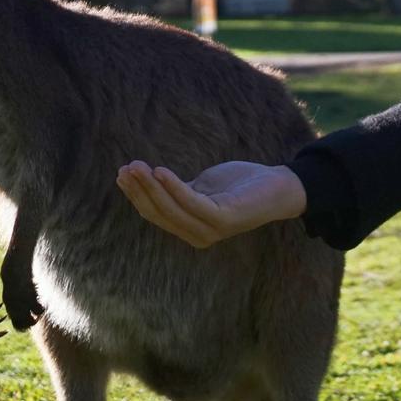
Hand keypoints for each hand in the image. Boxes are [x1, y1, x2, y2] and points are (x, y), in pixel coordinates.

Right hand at [116, 159, 306, 248]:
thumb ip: (180, 190)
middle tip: (125, 168)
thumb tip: (153, 181)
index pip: (155, 214)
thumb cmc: (240, 185)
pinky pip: (190, 202)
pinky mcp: (223, 220)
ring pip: (170, 209)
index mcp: (190, 228)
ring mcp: (211, 230)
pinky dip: (172, 187)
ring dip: (150, 186)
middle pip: (158, 213)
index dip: (136, 195)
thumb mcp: (203, 187)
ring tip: (136, 165)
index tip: (121, 173)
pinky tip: (159, 170)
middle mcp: (198, 235)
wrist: (278, 186)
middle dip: (138, 190)